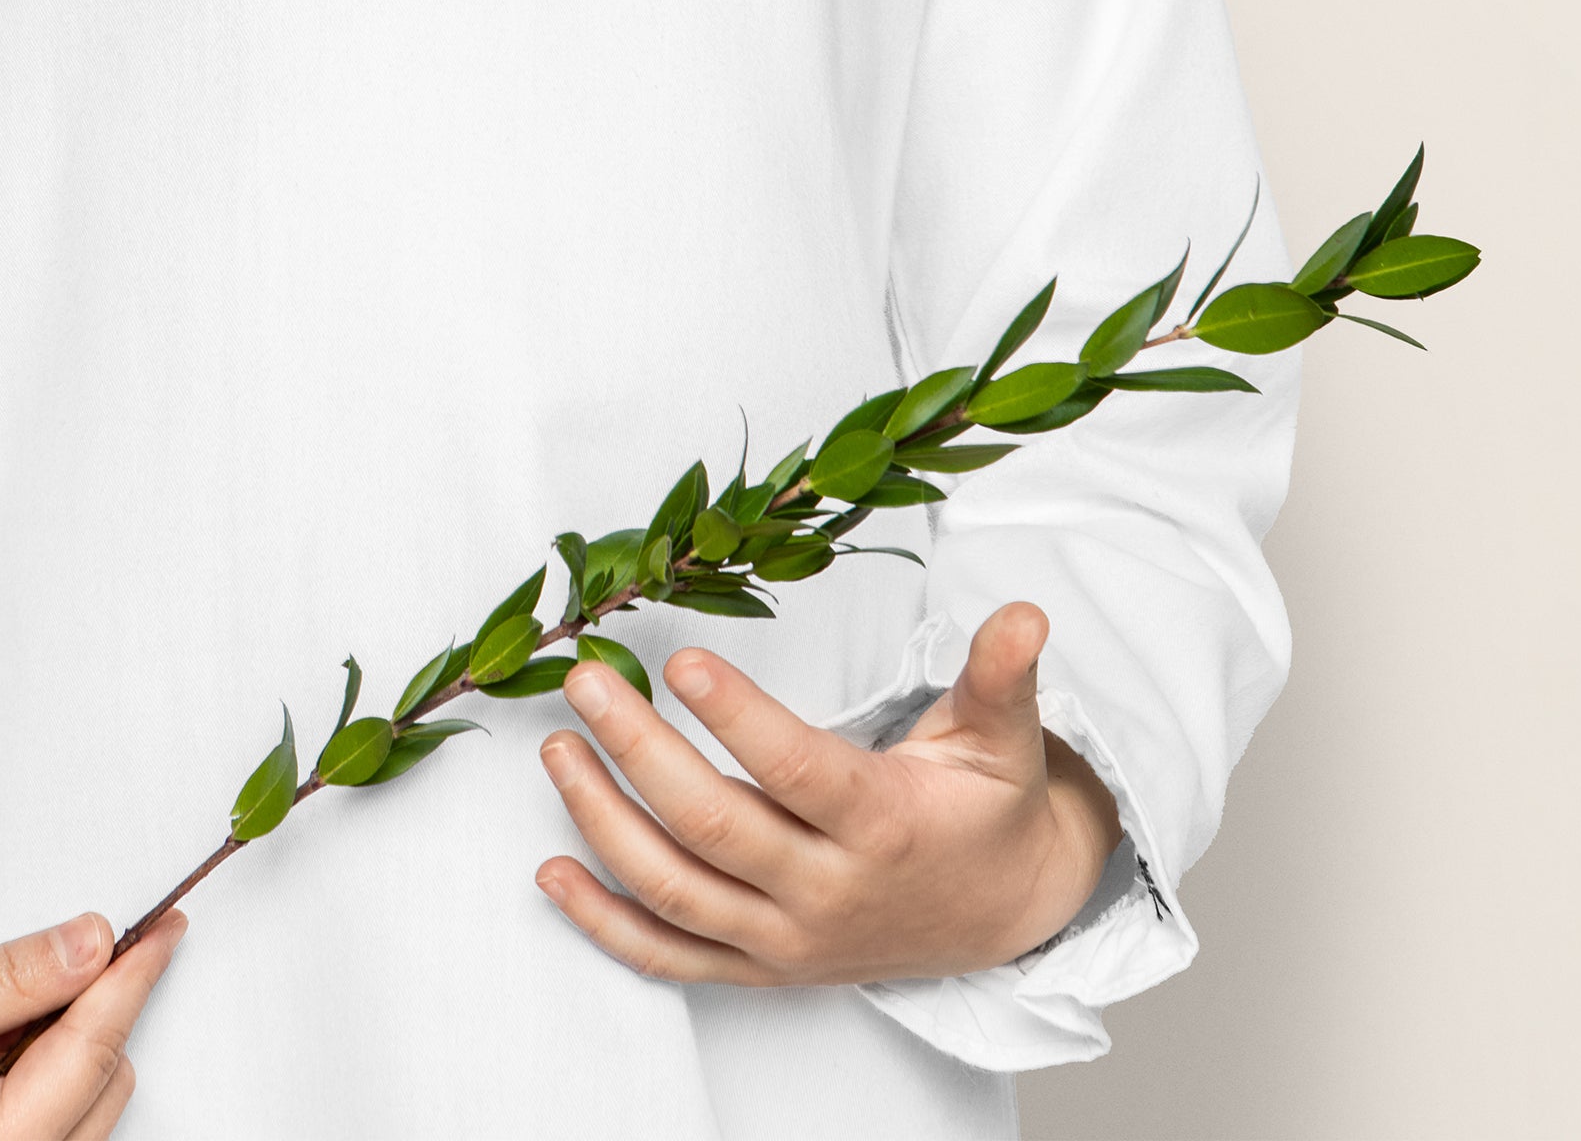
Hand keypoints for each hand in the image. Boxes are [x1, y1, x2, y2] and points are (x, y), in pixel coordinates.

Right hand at [0, 909, 185, 1136]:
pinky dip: (38, 1072)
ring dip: (61, 1042)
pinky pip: (53, 1120)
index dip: (133, 975)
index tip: (166, 927)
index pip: (94, 1047)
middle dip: (88, 1007)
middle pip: (102, 1077)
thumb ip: (5, 981)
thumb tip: (90, 941)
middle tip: (48, 956)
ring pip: (85, 1100)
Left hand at [535, 601, 1119, 985]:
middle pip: (716, 827)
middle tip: (587, 682)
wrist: (1001, 917)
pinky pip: (670, 958)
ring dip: (604, 822)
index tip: (682, 660)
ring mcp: (787, 940)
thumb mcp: (1004, 738)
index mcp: (884, 825)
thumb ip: (1001, 675)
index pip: (797, 771)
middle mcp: (828, 892)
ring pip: (677, 892)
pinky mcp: (762, 968)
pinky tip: (553, 872)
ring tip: (558, 750)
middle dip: (639, 752)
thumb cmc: (987, 809)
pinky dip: (605, 924)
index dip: (739, 718)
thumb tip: (1026, 612)